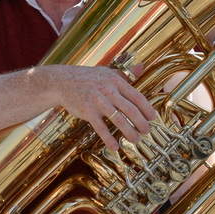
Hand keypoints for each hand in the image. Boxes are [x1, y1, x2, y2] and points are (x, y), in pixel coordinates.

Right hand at [42, 64, 157, 149]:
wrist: (61, 82)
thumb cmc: (87, 78)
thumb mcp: (106, 72)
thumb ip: (124, 74)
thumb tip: (142, 66)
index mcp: (115, 81)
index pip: (136, 96)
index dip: (147, 109)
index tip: (152, 118)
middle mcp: (108, 90)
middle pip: (130, 110)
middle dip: (141, 123)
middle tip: (146, 131)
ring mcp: (97, 101)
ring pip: (118, 119)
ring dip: (129, 132)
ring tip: (135, 140)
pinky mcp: (87, 112)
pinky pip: (101, 128)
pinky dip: (109, 139)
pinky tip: (115, 147)